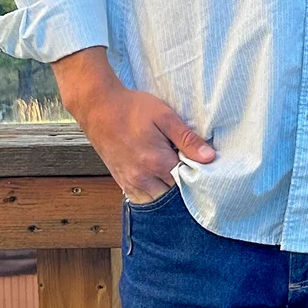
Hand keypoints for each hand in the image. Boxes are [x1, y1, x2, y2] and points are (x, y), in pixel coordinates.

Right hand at [53, 46, 213, 202]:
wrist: (98, 107)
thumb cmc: (132, 108)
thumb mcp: (164, 116)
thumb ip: (187, 139)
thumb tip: (209, 157)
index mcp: (157, 162)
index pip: (187, 182)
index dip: (196, 175)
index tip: (200, 166)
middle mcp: (143, 177)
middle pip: (172, 196)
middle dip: (182, 186)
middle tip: (186, 168)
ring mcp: (130, 181)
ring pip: (157, 200)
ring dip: (166, 191)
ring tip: (171, 173)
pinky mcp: (121, 180)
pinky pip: (140, 198)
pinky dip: (151, 193)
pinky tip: (156, 179)